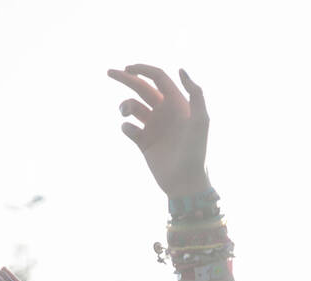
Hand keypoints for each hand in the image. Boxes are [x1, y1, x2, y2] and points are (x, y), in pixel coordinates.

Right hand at [107, 64, 209, 196]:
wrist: (185, 181)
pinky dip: (126, 127)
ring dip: (125, 105)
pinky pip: (128, 129)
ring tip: (124, 113)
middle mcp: (164, 112)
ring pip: (132, 107)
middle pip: (141, 88)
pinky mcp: (144, 143)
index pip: (158, 78)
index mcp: (176, 103)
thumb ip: (196, 93)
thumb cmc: (195, 150)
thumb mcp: (201, 120)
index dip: (143, 69)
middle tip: (109, 72)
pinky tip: (133, 134)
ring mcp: (153, 127)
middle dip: (125, 78)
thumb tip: (180, 69)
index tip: (128, 67)